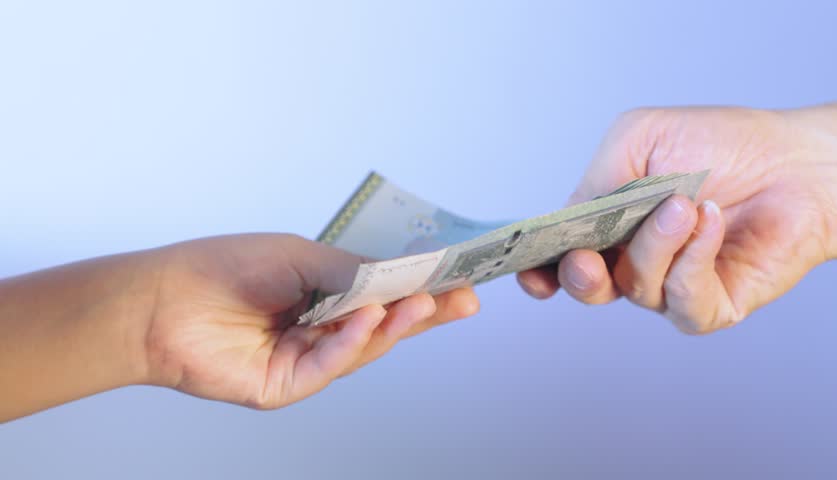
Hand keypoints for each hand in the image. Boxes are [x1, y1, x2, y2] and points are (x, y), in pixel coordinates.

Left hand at [143, 234, 478, 407]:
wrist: (164, 300)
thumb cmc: (225, 269)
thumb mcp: (299, 258)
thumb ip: (350, 272)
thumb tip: (400, 276)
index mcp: (323, 295)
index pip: (382, 294)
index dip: (420, 289)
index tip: (457, 278)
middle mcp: (320, 328)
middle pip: (382, 325)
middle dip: (423, 312)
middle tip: (462, 298)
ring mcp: (306, 359)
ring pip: (362, 347)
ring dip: (395, 323)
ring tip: (424, 301)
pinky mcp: (286, 385)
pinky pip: (328, 365)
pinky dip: (351, 341)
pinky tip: (369, 319)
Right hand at [517, 104, 836, 333]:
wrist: (797, 160)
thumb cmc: (721, 144)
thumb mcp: (637, 137)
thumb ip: (595, 176)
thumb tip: (572, 217)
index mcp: (608, 224)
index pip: (561, 256)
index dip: (539, 269)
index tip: (529, 269)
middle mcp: (634, 260)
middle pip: (587, 288)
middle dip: (580, 277)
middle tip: (588, 257)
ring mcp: (670, 286)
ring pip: (636, 287)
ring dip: (655, 244)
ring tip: (683, 204)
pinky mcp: (709, 306)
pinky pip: (682, 300)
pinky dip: (692, 258)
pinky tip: (710, 220)